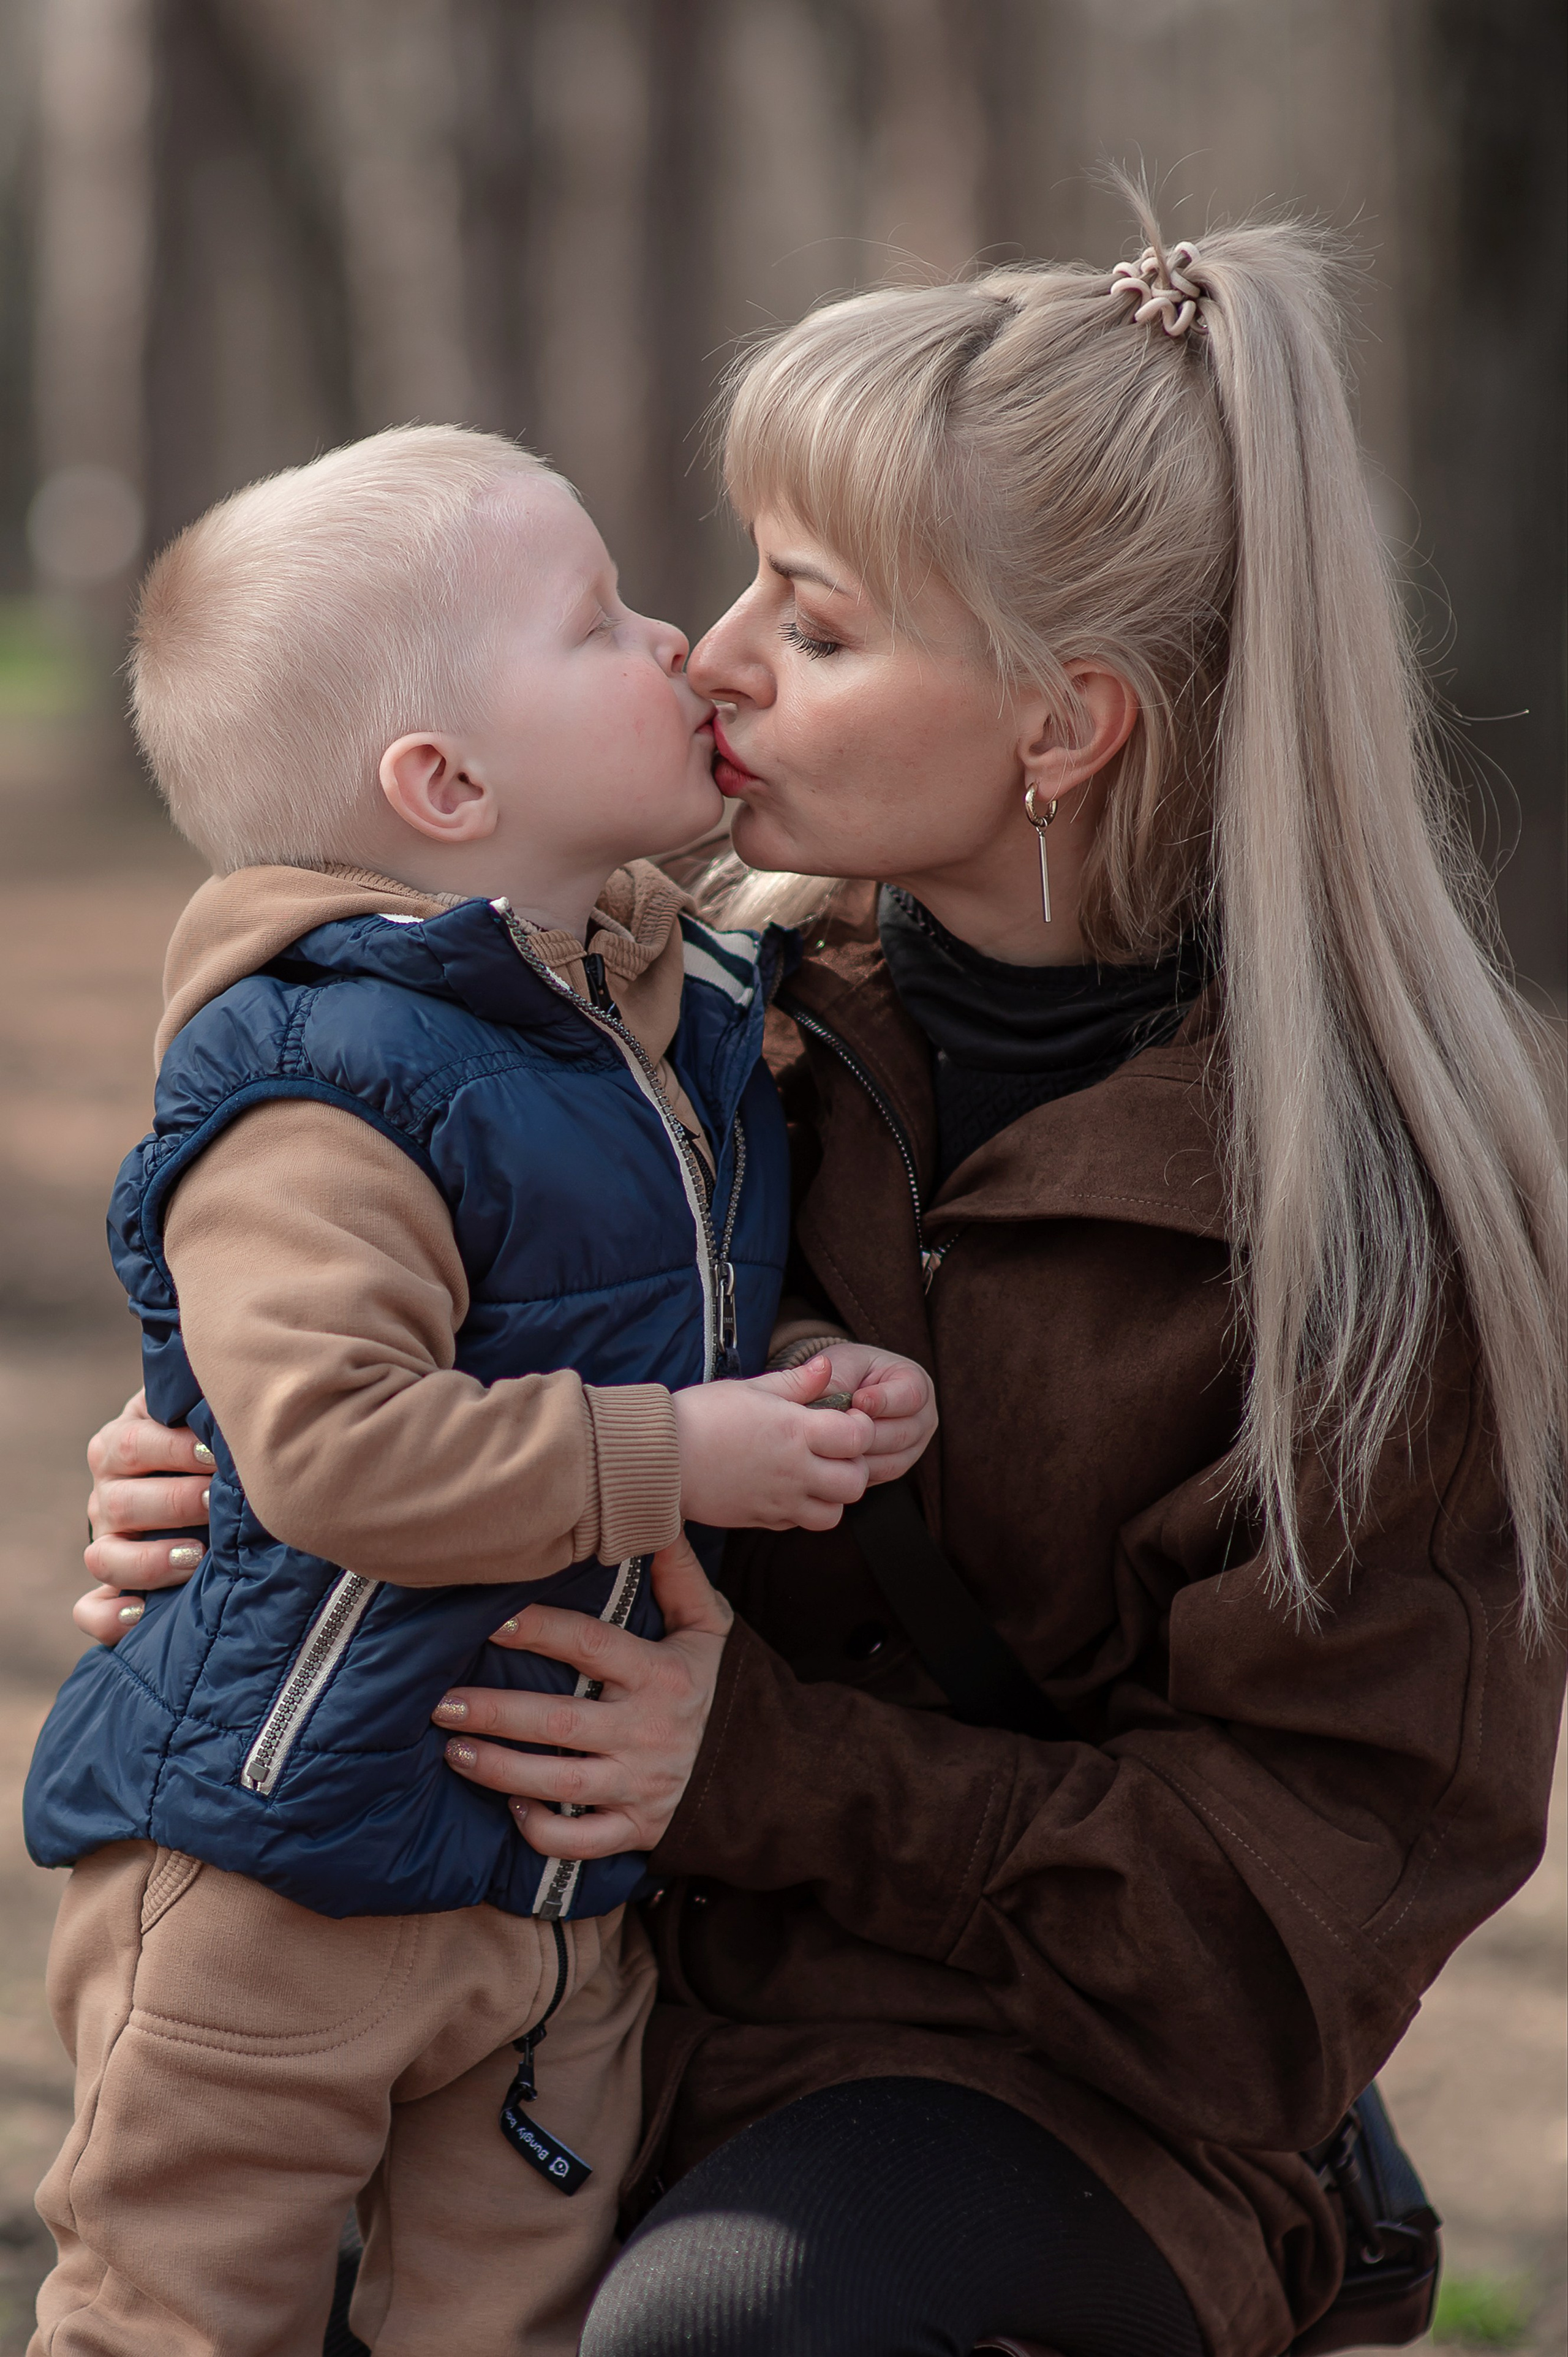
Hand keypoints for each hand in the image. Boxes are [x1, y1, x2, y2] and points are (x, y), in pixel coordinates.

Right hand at [77, 1390, 212, 1644]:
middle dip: (175, 1502)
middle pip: (119, 1502)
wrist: (219, 1486)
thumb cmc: (222, 1443)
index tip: (218, 1454)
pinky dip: (109, 1616)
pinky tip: (142, 1613)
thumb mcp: (208, 1416)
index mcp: (123, 1444)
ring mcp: (109, 1543)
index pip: (135, 1444)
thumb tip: (233, 1395)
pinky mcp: (113, 1590)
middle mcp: (108, 1495)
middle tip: (217, 1501)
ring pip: (104, 1558)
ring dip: (150, 1560)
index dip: (176, 1449)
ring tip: (196, 1557)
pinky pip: (90, 1611)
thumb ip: (208, 1402)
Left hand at [434, 1533, 730, 1855]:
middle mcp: (649, 1731)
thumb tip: (655, 1517)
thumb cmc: (722, 1685)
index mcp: (662, 1675)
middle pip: (559, 1721)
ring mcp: (642, 1785)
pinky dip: (543, 1830)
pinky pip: (582, 1841)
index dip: (539, 1629)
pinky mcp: (639, 1828)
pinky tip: (511, 1807)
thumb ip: (678, 1575)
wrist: (772, 1767)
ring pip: (560, 1783)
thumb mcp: (708, 1627)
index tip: (490, 1620)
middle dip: (495, 1712)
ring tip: (452, 1750)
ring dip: (500, 1770)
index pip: (590, 1645)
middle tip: (441, 1702)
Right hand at [674, 1357, 872, 1529]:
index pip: (858, 1437)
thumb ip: (796, 1382)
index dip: (861, 1426)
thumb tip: (826, 1365)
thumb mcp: (750, 1388)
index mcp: (795, 1431)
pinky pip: (801, 1523)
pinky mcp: (762, 1519)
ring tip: (816, 1472)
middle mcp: (794, 1470)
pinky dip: (805, 1509)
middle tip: (836, 1449)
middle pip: (855, 1482)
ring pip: (834, 1513)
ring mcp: (779, 1500)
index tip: (847, 1418)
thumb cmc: (700, 1415)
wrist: (658, 1458)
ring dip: (833, 1494)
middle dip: (855, 1464)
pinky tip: (789, 1487)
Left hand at [802, 1343, 936, 1483]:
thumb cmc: (848, 1371)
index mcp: (917, 1384)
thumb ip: (836, 1380)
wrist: (845, 1390)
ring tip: (831, 1443)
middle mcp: (923, 1418)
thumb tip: (821, 1402)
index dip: (884, 1401)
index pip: (911, 1397)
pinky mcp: (896, 1468)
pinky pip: (878, 1476)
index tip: (857, 1400)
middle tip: (836, 1428)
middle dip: (865, 1433)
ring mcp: (913, 1447)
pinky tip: (835, 1458)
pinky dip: (855, 1470)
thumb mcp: (842, 1364)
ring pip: (889, 1460)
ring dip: (858, 1454)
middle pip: (900, 1435)